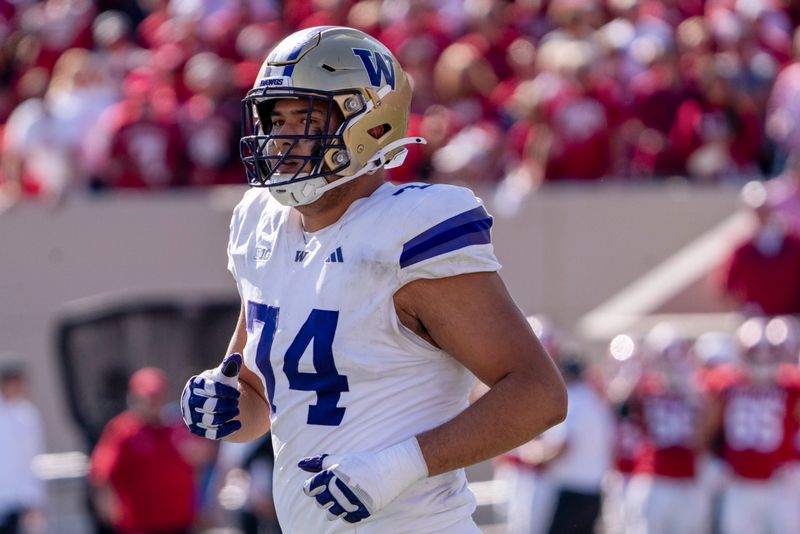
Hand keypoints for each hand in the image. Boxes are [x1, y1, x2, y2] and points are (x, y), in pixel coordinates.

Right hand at [181, 353, 241, 439]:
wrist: (213, 399)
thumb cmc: (219, 384)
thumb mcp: (224, 375)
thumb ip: (229, 367)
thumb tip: (236, 357)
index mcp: (195, 384)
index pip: (209, 388)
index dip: (225, 391)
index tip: (237, 393)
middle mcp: (189, 400)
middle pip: (209, 406)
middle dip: (226, 405)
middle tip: (237, 402)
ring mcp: (192, 416)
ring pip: (210, 420)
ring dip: (227, 415)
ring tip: (236, 410)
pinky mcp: (198, 430)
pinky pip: (212, 433)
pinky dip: (227, 429)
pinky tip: (238, 423)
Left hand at [298, 437, 427, 523]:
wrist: (390, 470)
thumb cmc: (363, 462)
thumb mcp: (340, 459)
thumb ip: (319, 462)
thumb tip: (300, 464)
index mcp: (330, 476)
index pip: (309, 489)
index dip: (315, 486)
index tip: (324, 483)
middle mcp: (337, 490)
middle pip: (319, 502)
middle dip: (326, 496)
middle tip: (339, 487)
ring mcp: (349, 503)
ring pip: (331, 514)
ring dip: (336, 506)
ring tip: (346, 495)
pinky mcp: (360, 512)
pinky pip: (346, 518)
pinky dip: (348, 512)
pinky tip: (355, 501)